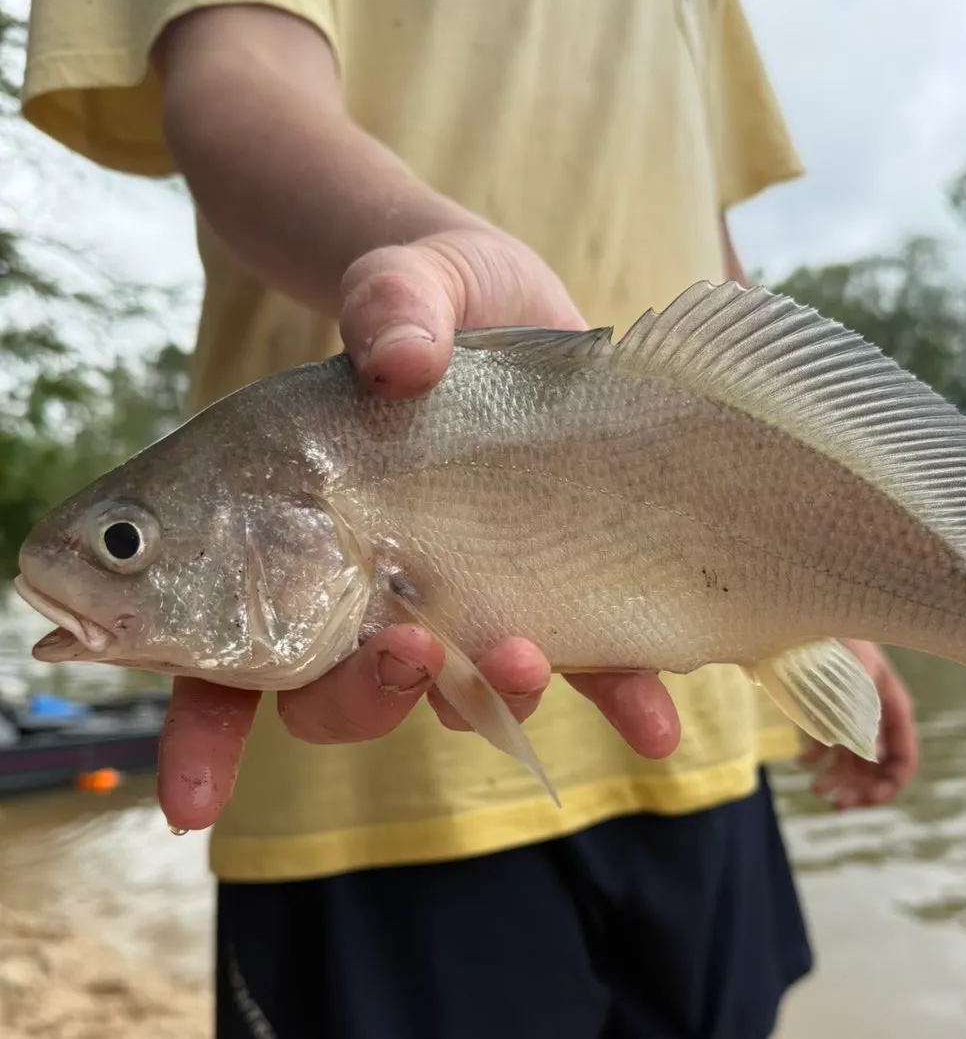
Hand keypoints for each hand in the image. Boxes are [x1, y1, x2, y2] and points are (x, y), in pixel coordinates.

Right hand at [157, 228, 681, 830]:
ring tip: (526, 663)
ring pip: (457, 689)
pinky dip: (615, 696)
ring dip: (488, 696)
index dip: (205, 731)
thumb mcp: (403, 283)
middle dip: (369, 696)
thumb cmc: (424, 297)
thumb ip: (388, 305)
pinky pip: (579, 660)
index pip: (224, 651)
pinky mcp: (554, 584)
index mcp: (297, 532)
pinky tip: (655, 728)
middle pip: (341, 689)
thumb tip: (398, 359)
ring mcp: (467, 594)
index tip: (193, 800)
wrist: (512, 302)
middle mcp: (373, 584)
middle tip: (409, 652)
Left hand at [797, 639, 918, 809]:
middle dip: (860, 789)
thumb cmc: (827, 644)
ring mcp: (847, 710)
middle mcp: (873, 713)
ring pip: (851, 759)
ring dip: (837, 780)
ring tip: (815, 789)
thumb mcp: (848, 681)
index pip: (903, 759)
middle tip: (836, 804)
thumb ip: (861, 719)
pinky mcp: (822, 705)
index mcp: (890, 707)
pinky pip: (826, 744)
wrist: (794, 615)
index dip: (888, 786)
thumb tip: (871, 758)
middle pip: (876, 766)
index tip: (865, 800)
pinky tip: (800, 762)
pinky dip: (815, 759)